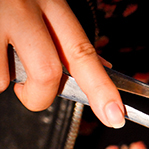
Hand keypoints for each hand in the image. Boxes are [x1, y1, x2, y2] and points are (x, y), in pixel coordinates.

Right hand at [0, 0, 124, 127]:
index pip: (82, 52)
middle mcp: (23, 8)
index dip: (102, 88)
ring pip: (4, 77)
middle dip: (40, 97)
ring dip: (2, 79)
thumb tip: (103, 69)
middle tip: (30, 94)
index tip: (115, 115)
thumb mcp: (45, 2)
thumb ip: (67, 35)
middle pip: (46, 73)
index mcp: (51, 2)